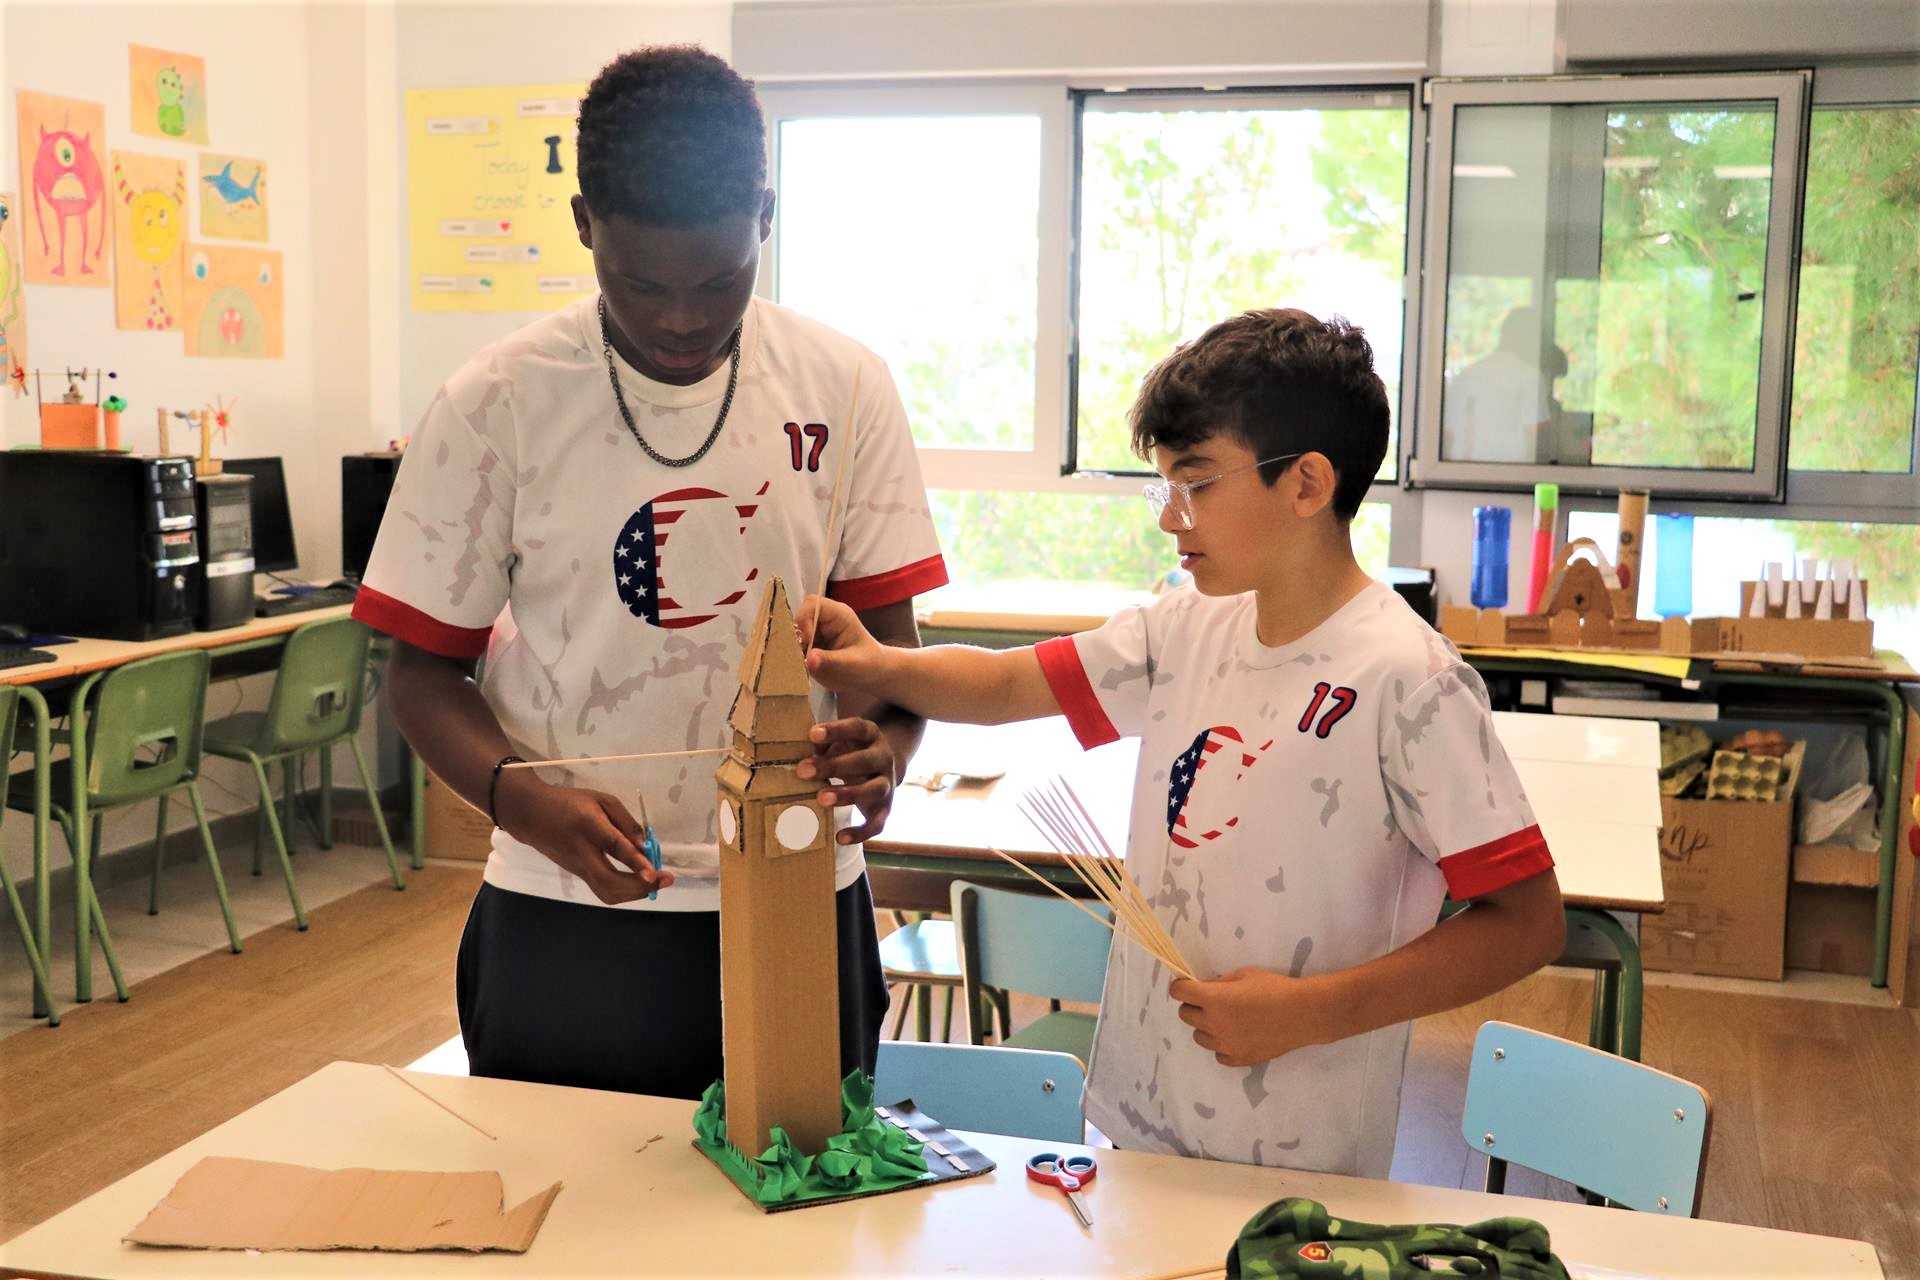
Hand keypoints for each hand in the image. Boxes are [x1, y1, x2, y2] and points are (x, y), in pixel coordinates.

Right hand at [493, 771, 674, 904]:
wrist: (532, 816)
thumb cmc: (570, 803)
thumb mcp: (601, 800)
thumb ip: (625, 821)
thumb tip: (646, 845)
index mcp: (588, 826)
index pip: (612, 847)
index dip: (634, 861)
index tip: (654, 872)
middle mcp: (581, 852)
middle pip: (609, 881)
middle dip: (639, 886)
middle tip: (663, 880)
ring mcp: (578, 868)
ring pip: (605, 892)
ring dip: (634, 893)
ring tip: (655, 883)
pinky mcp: (578, 875)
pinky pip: (603, 890)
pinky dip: (624, 891)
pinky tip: (639, 883)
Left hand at [796, 716, 896, 843]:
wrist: (883, 768)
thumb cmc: (851, 751)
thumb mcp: (840, 741)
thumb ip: (823, 744)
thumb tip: (806, 752)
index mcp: (872, 736)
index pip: (857, 728)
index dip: (836, 730)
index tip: (812, 733)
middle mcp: (884, 759)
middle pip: (865, 761)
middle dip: (834, 766)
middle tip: (804, 771)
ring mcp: (887, 785)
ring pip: (874, 790)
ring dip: (848, 795)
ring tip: (821, 799)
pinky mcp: (885, 809)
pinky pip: (877, 824)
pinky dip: (860, 833)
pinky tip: (839, 838)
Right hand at [798, 595, 887, 695]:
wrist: (873, 675)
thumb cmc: (869, 665)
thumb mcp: (852, 664)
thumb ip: (830, 661)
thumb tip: (809, 659)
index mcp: (838, 615)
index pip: (812, 604)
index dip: (804, 620)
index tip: (807, 642)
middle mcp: (824, 620)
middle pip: (798, 617)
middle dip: (796, 636)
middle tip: (801, 656)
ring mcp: (816, 632)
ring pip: (793, 633)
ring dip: (793, 648)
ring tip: (802, 664)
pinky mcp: (811, 645)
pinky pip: (795, 647)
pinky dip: (794, 657)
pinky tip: (802, 668)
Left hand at [1168, 967, 1342, 1068]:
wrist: (1302, 1014)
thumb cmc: (1274, 988)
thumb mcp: (1243, 975)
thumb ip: (1218, 984)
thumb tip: (1204, 989)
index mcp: (1213, 1000)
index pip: (1179, 992)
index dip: (1181, 987)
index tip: (1188, 986)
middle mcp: (1213, 1024)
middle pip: (1185, 1016)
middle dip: (1193, 1006)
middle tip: (1211, 1002)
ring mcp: (1225, 1046)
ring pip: (1199, 1037)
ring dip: (1206, 1027)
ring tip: (1227, 1020)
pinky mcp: (1238, 1060)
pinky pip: (1218, 1054)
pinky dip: (1222, 1046)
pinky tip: (1237, 1036)